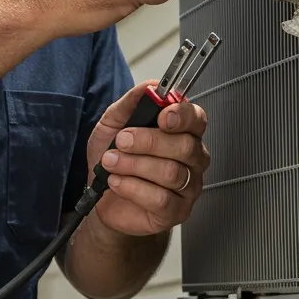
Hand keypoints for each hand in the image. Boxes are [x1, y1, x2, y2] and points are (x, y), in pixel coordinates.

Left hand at [86, 81, 209, 237]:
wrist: (102, 198)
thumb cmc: (113, 158)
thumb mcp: (112, 125)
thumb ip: (130, 104)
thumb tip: (149, 86)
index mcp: (182, 132)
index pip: (196, 118)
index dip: (182, 116)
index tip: (161, 115)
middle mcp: (192, 158)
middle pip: (184, 146)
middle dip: (148, 141)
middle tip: (122, 141)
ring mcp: (188, 187)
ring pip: (171, 173)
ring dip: (134, 165)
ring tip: (111, 162)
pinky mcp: (177, 212)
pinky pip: (161, 199)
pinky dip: (133, 187)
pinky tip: (117, 182)